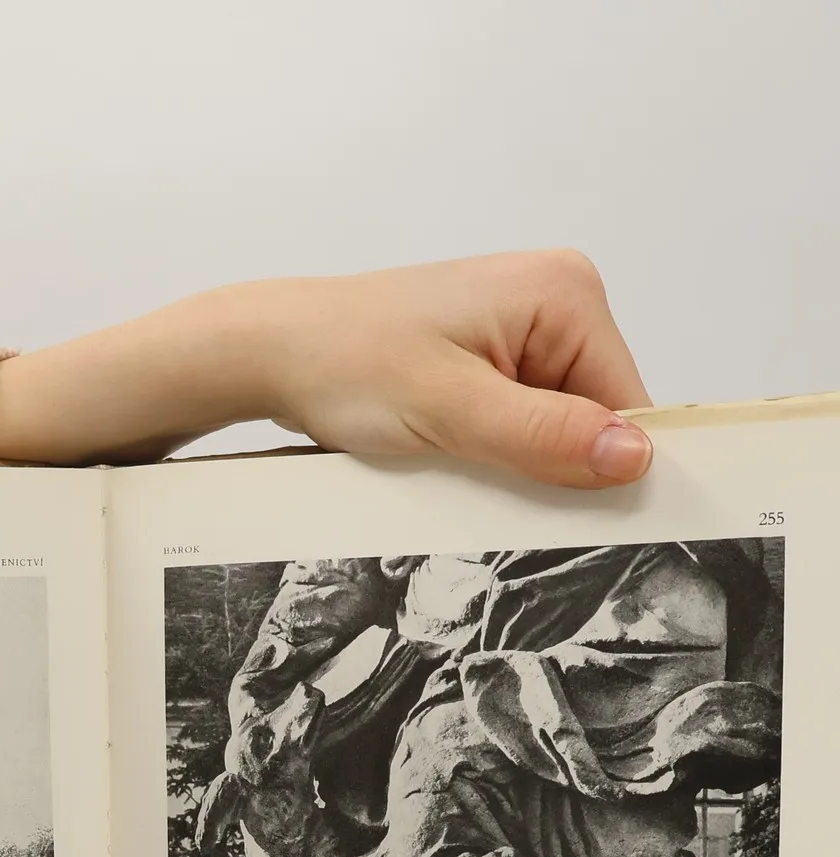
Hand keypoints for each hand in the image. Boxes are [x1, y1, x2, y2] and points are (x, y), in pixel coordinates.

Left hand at [0, 250, 652, 488]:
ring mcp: (521, 327)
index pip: (628, 403)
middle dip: (553, 465)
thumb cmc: (344, 364)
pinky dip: (492, 451)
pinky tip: (452, 457)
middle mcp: (556, 298)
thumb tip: (634, 457)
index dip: (602, 468)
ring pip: (553, 427)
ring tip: (460, 465)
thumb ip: (543, 436)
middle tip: (493, 491)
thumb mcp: (451, 410)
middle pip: (593, 415)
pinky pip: (516, 421)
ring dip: (517, 462)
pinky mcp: (488, 356)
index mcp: (566, 293)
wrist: (270, 351)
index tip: (568, 516)